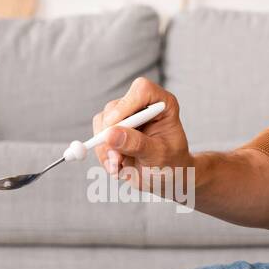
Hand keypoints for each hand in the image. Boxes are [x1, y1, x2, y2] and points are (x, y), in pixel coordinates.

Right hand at [92, 77, 194, 198]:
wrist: (165, 177)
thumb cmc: (170, 164)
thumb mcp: (158, 156)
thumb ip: (137, 144)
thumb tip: (110, 134)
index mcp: (162, 104)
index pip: (142, 90)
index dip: (125, 105)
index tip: (114, 127)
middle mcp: (143, 105)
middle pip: (115, 107)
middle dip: (110, 135)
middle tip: (116, 159)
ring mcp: (126, 115)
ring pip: (102, 121)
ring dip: (105, 148)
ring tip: (118, 167)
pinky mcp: (114, 128)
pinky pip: (98, 135)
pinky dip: (103, 154)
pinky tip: (117, 167)